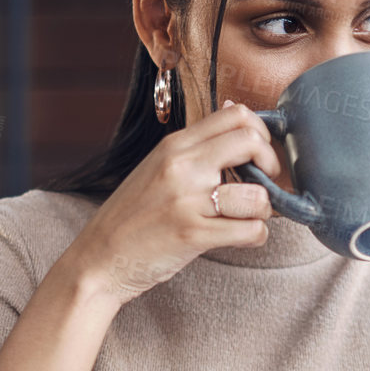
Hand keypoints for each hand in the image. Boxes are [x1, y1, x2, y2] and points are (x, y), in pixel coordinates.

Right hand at [63, 100, 284, 306]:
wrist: (98, 258)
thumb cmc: (132, 217)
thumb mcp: (157, 168)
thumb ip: (195, 147)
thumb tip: (233, 112)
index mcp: (174, 145)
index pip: (234, 114)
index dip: (260, 132)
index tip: (258, 155)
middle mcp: (181, 166)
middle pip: (251, 141)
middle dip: (270, 163)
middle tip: (265, 182)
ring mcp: (187, 200)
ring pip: (257, 194)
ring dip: (264, 209)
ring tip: (249, 217)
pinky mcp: (192, 234)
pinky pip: (250, 230)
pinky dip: (256, 236)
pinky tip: (243, 237)